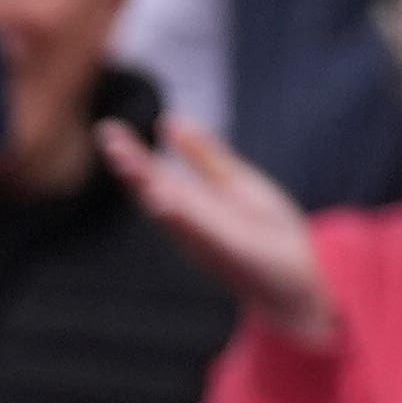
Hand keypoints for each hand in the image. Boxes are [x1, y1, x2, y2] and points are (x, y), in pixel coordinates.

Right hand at [101, 115, 337, 339]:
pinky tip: (163, 199)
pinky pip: (201, 231)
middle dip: (130, 164)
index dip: (129, 151)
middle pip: (152, 188)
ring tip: (125, 160)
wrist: (294, 282)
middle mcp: (188, 222)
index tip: (106, 128)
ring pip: (168, 207)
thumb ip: (203, 155)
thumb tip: (169, 120)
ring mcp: (205, 237)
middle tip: (106, 136)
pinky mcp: (228, 250)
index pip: (151, 174)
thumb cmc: (266, 234)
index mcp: (189, 204)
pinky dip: (181, 217)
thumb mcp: (235, 182)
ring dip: (146, 186)